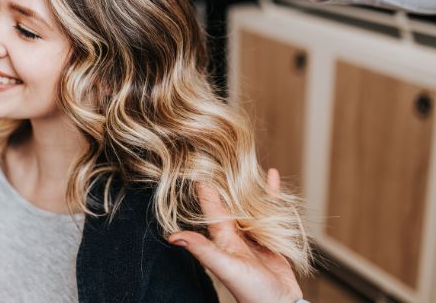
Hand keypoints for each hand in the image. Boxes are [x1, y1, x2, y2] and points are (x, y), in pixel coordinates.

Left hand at [167, 169, 302, 302]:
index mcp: (221, 236)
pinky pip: (269, 208)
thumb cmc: (251, 290)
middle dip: (222, 179)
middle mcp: (234, 232)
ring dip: (245, 184)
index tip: (195, 162)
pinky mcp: (270, 236)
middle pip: (227, 199)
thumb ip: (201, 249)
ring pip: (247, 202)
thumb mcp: (224, 266)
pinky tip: (271, 176)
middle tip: (217, 153)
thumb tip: (171, 236)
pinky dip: (270, 192)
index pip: (210, 204)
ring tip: (241, 161)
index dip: (203, 185)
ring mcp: (252, 234)